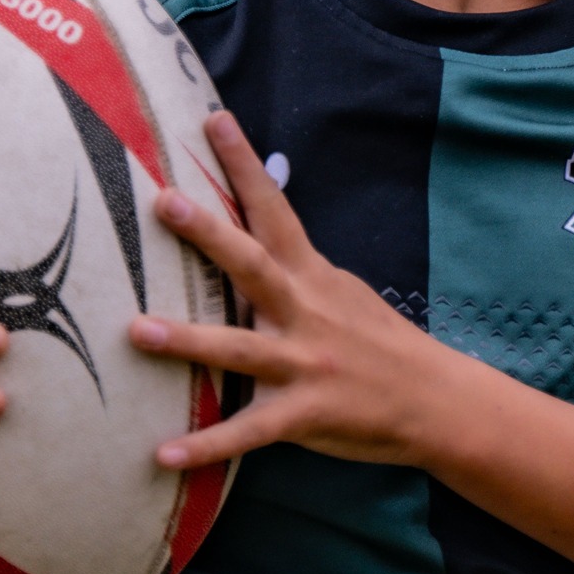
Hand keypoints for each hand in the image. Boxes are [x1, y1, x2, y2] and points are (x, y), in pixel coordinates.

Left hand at [128, 112, 447, 469]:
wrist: (435, 401)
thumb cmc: (380, 343)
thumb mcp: (342, 291)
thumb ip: (296, 267)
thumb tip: (256, 228)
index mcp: (312, 276)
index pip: (275, 209)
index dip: (244, 164)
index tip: (213, 119)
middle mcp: (305, 312)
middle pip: (252, 265)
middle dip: (209, 233)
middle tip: (164, 201)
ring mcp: (305, 364)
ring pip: (240, 348)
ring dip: (189, 341)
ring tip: (137, 331)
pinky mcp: (305, 414)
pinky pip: (248, 432)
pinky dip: (207, 445)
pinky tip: (163, 454)